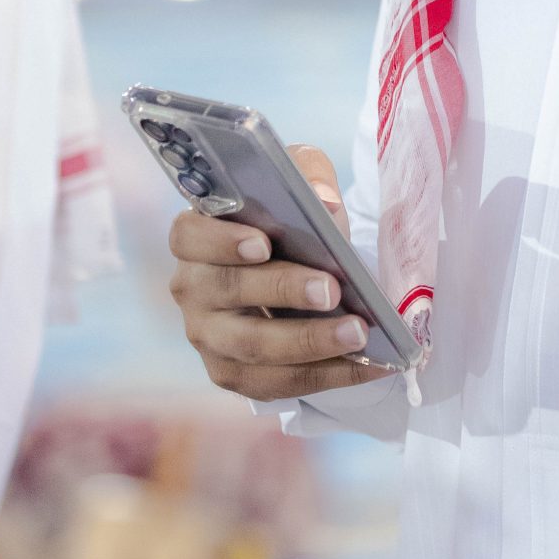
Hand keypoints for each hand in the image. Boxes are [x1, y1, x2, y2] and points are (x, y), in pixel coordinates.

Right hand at [167, 143, 386, 403]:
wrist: (296, 267)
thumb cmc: (289, 220)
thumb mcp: (297, 180)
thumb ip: (308, 175)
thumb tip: (324, 202)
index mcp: (195, 237)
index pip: (189, 237)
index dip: (221, 241)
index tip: (263, 243)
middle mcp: (191, 288)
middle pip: (226, 293)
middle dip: (282, 290)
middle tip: (331, 289)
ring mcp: (208, 337)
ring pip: (251, 347)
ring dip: (309, 343)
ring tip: (359, 334)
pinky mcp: (232, 373)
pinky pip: (277, 383)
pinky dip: (327, 375)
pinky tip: (369, 365)